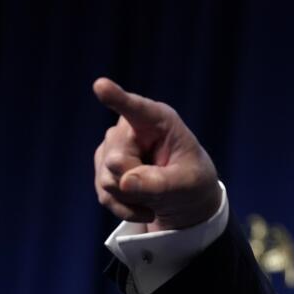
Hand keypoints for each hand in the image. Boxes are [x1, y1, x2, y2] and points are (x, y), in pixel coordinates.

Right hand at [92, 78, 220, 231]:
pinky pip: (105, 195)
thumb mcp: (187, 184)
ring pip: (108, 180)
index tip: (101, 86)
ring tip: (157, 193)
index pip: (135, 108)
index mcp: (159, 120)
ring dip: (134, 197)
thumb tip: (124, 183)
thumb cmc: (192, 181)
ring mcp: (112, 146)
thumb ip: (160, 183)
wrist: (186, 197)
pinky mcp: (102, 166)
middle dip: (138, 182)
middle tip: (163, 185)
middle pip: (116, 161)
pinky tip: (146, 207)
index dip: (116, 97)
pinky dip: (126, 208)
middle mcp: (129, 127)